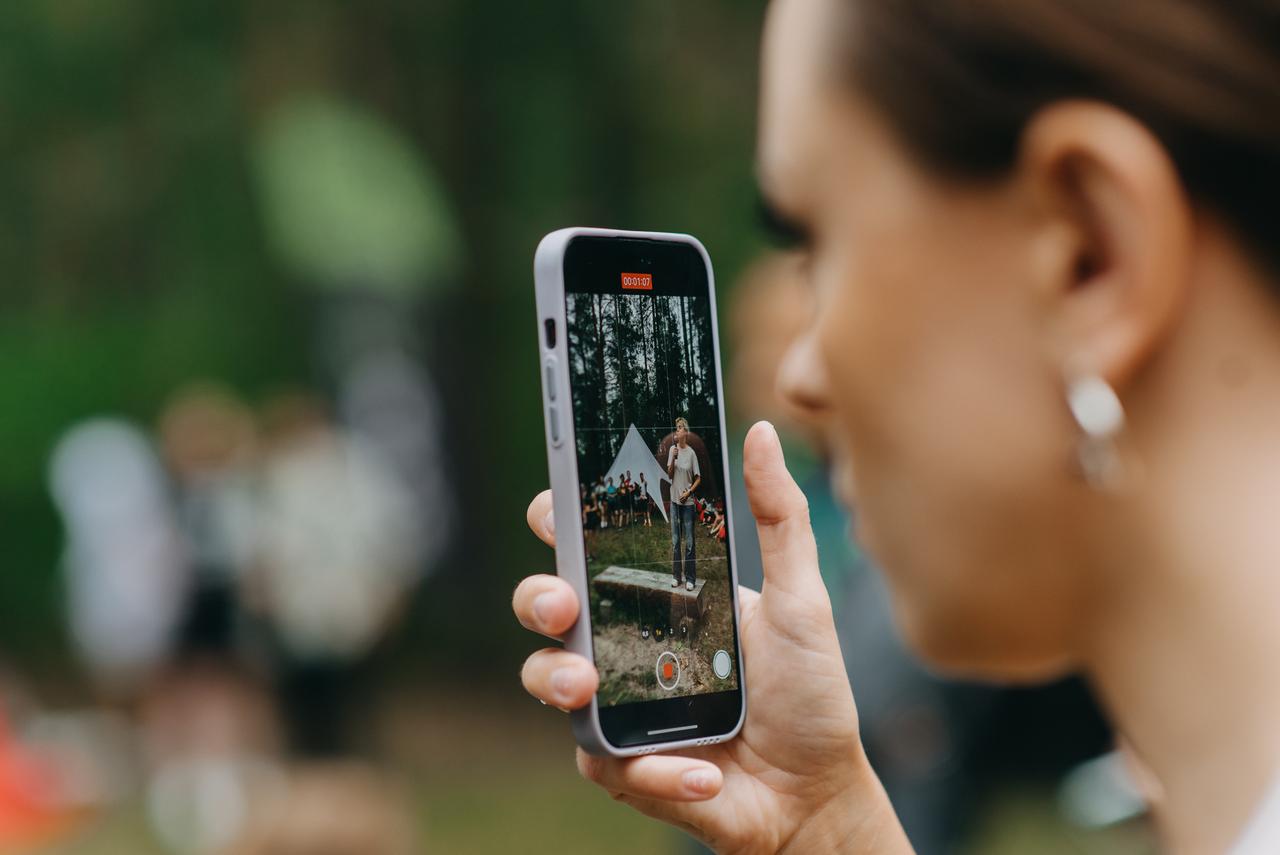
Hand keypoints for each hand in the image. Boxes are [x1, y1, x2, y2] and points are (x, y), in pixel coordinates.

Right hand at [514, 422, 911, 853]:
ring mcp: (616, 702)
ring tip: (589, 683)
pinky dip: (653, 766)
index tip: (556, 505)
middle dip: (539, 596)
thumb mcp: (802, 600)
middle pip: (547, 603)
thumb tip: (760, 434)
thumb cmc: (808, 693)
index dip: (560, 519)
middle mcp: (626, 641)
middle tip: (564, 604)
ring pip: (545, 675)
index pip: (591, 544)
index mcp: (660, 594)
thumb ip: (780, 518)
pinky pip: (600, 758)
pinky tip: (703, 771)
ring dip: (555, 676)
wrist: (816, 792)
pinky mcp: (620, 762)